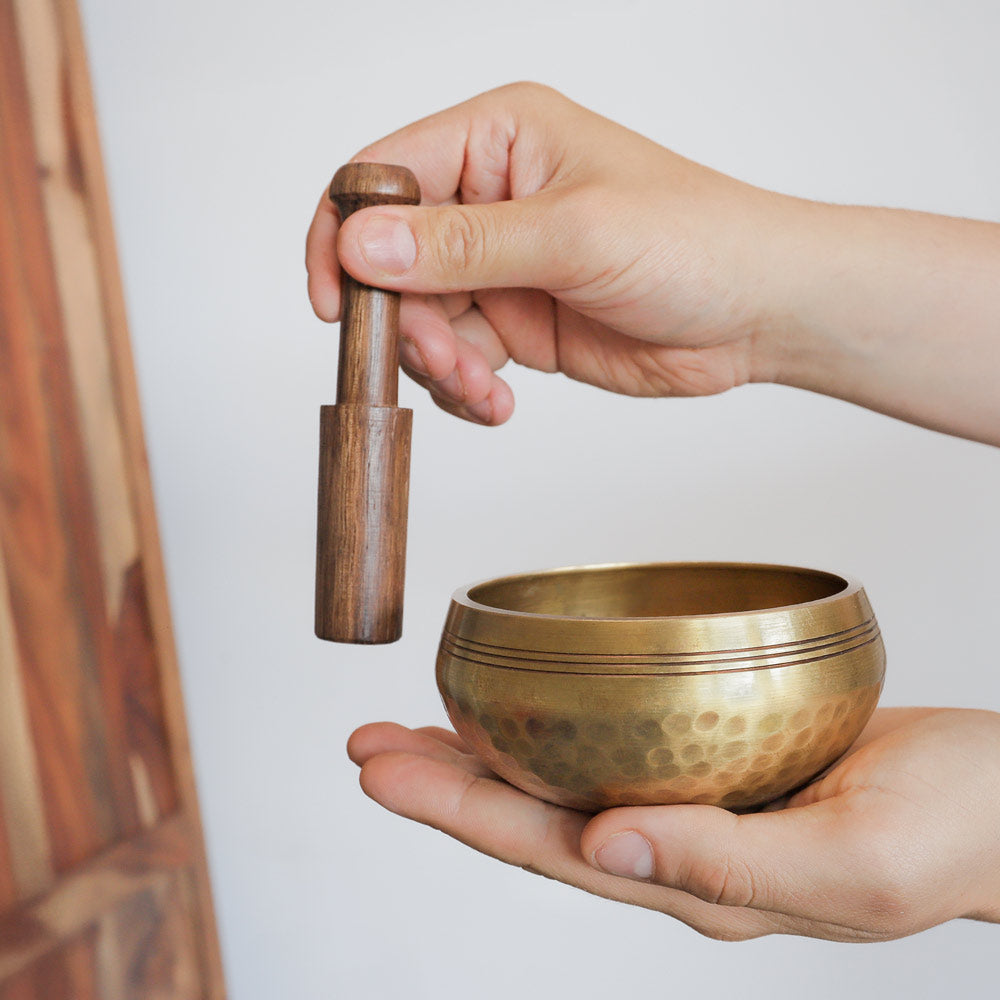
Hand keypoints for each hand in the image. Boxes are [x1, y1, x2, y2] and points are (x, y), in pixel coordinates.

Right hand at [307, 83, 999, 442]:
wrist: (758, 311)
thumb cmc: (695, 241)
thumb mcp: (573, 235)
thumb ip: (463, 244)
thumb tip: (364, 244)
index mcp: (498, 138)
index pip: (383, 175)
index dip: (345, 236)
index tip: (338, 303)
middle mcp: (490, 197)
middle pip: (392, 259)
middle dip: (404, 320)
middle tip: (445, 359)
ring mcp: (503, 264)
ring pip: (420, 318)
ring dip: (438, 363)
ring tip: (483, 386)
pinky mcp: (518, 319)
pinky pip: (458, 357)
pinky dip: (464, 388)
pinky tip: (498, 402)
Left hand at [348, 707, 999, 939]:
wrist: (999, 804)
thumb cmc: (944, 835)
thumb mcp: (849, 862)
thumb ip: (726, 868)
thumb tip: (602, 850)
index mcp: (694, 890)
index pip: (546, 851)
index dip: (456, 811)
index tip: (378, 771)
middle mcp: (673, 856)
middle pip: (533, 820)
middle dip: (441, 784)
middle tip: (364, 743)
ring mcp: (688, 815)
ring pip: (561, 786)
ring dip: (483, 757)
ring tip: (411, 726)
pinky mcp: (711, 768)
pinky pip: (611, 750)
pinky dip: (553, 729)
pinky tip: (523, 709)